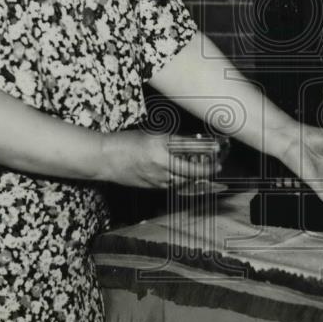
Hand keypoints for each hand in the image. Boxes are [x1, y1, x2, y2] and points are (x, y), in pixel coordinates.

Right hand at [100, 130, 219, 188]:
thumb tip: (188, 144)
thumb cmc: (125, 142)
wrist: (105, 158)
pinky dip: (182, 182)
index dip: (205, 148)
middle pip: (190, 169)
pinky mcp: (151, 186)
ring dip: (195, 177)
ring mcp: (156, 177)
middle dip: (206, 169)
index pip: (188, 147)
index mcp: (159, 145)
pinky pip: (172, 185)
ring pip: (183, 180)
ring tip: (205, 172)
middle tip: (216, 166)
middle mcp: (160, 162)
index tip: (217, 148)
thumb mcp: (150, 135)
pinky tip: (187, 179)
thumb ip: (169, 141)